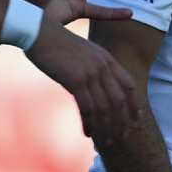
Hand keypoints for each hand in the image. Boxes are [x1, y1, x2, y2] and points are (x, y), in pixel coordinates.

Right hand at [26, 17, 139, 143]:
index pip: (128, 84)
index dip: (133, 104)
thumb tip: (92, 88)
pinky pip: (87, 107)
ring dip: (105, 128)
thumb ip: (92, 67)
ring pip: (104, 107)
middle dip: (121, 122)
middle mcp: (102, 65)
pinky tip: (88, 133)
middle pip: (119, 100)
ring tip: (105, 141)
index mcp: (106, 57)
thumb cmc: (56, 42)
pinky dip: (89, 123)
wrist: (37, 31)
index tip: (134, 120)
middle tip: (121, 137)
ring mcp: (90, 72)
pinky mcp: (75, 79)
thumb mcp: (81, 51)